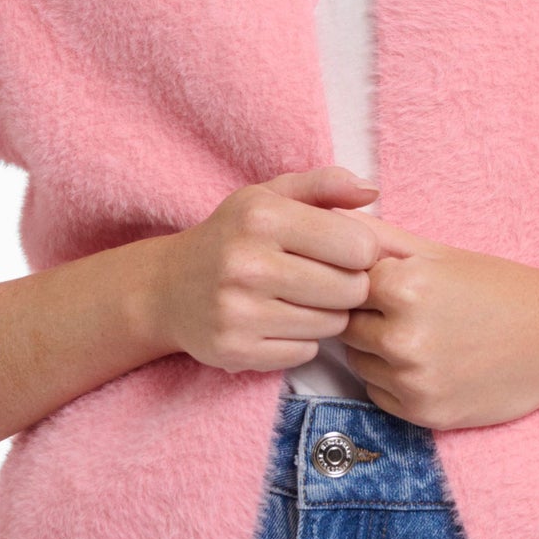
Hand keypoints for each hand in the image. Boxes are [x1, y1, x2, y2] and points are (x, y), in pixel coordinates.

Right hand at [147, 166, 387, 374]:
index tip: (341, 251)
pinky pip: (305, 353)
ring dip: (326, 315)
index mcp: (262, 217)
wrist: (168, 288)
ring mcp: (238, 311)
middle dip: (347, 285)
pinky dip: (301, 341)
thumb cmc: (233, 236)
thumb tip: (370, 191)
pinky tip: (278, 321)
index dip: (360, 251)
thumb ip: (324, 185)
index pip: (358, 246)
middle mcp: (247, 264)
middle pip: (351, 289)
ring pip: (332, 325)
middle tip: (322, 278)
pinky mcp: (234, 350)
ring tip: (299, 299)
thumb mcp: (269, 197)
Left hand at [336, 217, 538, 430]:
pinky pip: (379, 394)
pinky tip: (433, 364)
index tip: (403, 285)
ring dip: (381, 352)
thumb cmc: (498, 288)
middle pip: (348, 325)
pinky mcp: (422, 414)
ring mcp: (412, 380)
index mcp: (403, 287)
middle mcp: (402, 337)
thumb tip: (328, 216)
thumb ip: (379, 238)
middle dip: (372, 318)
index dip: (372, 284)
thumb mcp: (439, 254)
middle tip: (418, 313)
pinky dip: (396, 381)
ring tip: (428, 338)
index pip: (346, 285)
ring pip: (361, 362)